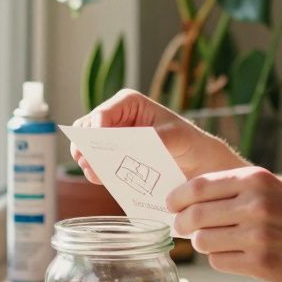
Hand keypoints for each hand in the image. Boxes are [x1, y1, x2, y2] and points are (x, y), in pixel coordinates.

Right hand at [70, 89, 245, 183]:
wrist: (195, 161)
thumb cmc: (187, 141)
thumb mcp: (177, 136)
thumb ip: (158, 137)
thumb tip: (138, 142)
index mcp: (128, 102)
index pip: (103, 113)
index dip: (96, 129)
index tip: (98, 147)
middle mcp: (115, 116)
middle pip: (88, 128)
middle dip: (86, 144)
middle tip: (88, 162)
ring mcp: (111, 137)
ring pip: (87, 145)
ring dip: (87, 159)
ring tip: (94, 172)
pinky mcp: (112, 155)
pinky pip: (95, 162)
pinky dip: (95, 170)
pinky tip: (101, 178)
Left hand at [167, 166, 281, 281]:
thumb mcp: (268, 187)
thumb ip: (230, 190)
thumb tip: (183, 201)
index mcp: (255, 179)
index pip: (198, 187)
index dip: (177, 198)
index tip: (170, 205)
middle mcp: (256, 205)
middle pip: (195, 216)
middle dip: (181, 224)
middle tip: (181, 228)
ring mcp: (258, 236)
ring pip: (203, 241)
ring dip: (202, 243)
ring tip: (217, 240)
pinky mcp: (260, 264)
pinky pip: (219, 262)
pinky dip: (221, 259)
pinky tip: (238, 255)